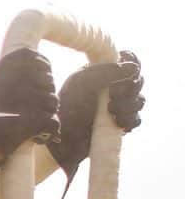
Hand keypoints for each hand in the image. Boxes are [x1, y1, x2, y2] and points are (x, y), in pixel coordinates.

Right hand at [0, 48, 59, 159]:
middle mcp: (16, 80)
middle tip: (38, 106)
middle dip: (46, 92)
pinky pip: (53, 121)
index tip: (43, 76)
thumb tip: (21, 75)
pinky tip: (38, 136)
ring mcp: (27, 98)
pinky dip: (49, 131)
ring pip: (52, 101)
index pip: (32, 57)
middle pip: (47, 79)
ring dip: (47, 112)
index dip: (42, 65)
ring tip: (35, 124)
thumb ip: (1, 77)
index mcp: (1, 70)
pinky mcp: (35, 119)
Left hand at [48, 50, 144, 185]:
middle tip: (112, 93)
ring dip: (129, 104)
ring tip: (110, 109)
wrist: (59, 137)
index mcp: (103, 73)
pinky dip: (130, 120)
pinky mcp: (118, 126)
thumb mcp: (81, 82)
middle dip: (129, 87)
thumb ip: (106, 71)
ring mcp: (117, 107)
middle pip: (138, 82)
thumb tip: (133, 67)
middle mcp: (112, 88)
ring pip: (139, 101)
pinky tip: (116, 121)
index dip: (132, 64)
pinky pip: (135, 120)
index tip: (125, 72)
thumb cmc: (65, 106)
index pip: (130, 62)